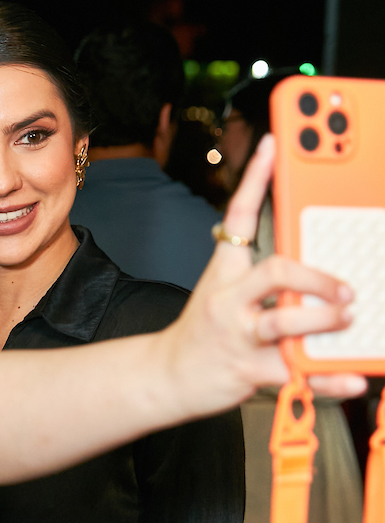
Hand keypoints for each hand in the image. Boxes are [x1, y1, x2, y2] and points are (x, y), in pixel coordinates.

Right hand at [163, 135, 365, 416]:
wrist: (167, 377)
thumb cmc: (204, 333)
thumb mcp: (223, 293)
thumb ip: (265, 279)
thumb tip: (318, 267)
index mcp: (225, 273)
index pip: (238, 215)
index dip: (256, 178)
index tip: (273, 145)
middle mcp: (229, 300)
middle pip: (275, 271)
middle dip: (316, 275)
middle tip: (346, 286)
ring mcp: (238, 335)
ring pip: (284, 321)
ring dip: (323, 319)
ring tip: (349, 317)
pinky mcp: (248, 370)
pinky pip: (295, 372)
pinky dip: (328, 376)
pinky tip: (354, 376)